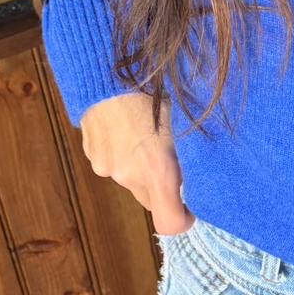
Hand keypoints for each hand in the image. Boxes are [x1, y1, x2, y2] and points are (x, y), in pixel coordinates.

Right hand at [80, 92, 193, 234]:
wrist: (106, 70)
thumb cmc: (154, 90)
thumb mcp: (184, 122)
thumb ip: (190, 156)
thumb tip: (201, 173)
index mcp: (157, 171)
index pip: (169, 224)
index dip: (183, 221)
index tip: (192, 208)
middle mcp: (128, 176)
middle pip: (151, 201)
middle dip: (164, 188)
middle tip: (173, 158)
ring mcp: (106, 167)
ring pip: (131, 180)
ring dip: (141, 169)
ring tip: (146, 133)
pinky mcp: (92, 155)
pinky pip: (113, 164)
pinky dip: (122, 155)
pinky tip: (126, 126)